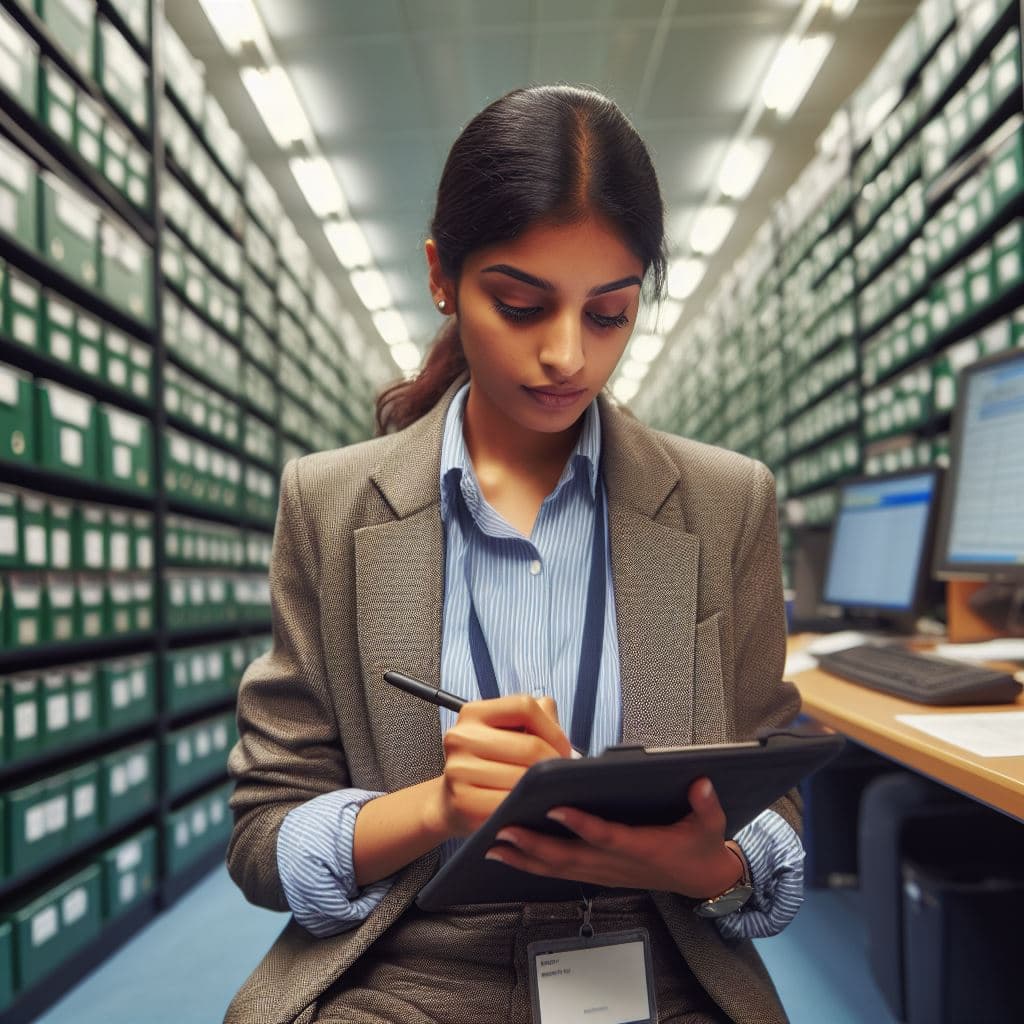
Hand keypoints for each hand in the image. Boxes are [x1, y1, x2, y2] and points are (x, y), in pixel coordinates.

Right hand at [428, 694, 572, 839]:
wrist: (452, 800)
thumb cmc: (490, 764)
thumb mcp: (509, 732)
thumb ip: (540, 719)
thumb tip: (566, 741)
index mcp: (474, 712)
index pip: (524, 707)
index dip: (553, 730)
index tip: (563, 749)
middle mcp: (461, 737)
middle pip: (530, 746)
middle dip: (554, 766)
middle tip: (560, 778)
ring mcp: (458, 770)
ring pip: (523, 777)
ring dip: (543, 789)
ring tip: (547, 792)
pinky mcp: (462, 801)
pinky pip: (509, 804)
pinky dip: (525, 808)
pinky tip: (528, 808)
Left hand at [483, 777, 742, 898]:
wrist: (702, 881)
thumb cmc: (700, 848)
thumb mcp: (711, 825)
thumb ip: (706, 804)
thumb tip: (702, 782)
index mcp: (643, 848)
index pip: (606, 836)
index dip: (580, 825)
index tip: (555, 808)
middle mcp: (618, 864)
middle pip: (570, 857)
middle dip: (534, 845)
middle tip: (503, 829)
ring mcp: (606, 872)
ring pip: (559, 869)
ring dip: (525, 858)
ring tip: (494, 844)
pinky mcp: (599, 875)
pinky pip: (561, 873)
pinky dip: (533, 865)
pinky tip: (511, 855)